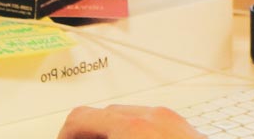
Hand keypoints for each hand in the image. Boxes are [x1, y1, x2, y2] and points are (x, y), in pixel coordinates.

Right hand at [56, 104, 204, 138]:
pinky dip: (138, 136)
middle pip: (106, 115)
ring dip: (114, 134)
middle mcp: (153, 117)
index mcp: (130, 127)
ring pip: (130, 119)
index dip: (66, 134)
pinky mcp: (187, 129)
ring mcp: (173, 121)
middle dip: (91, 135)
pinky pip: (153, 125)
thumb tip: (77, 138)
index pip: (81, 117)